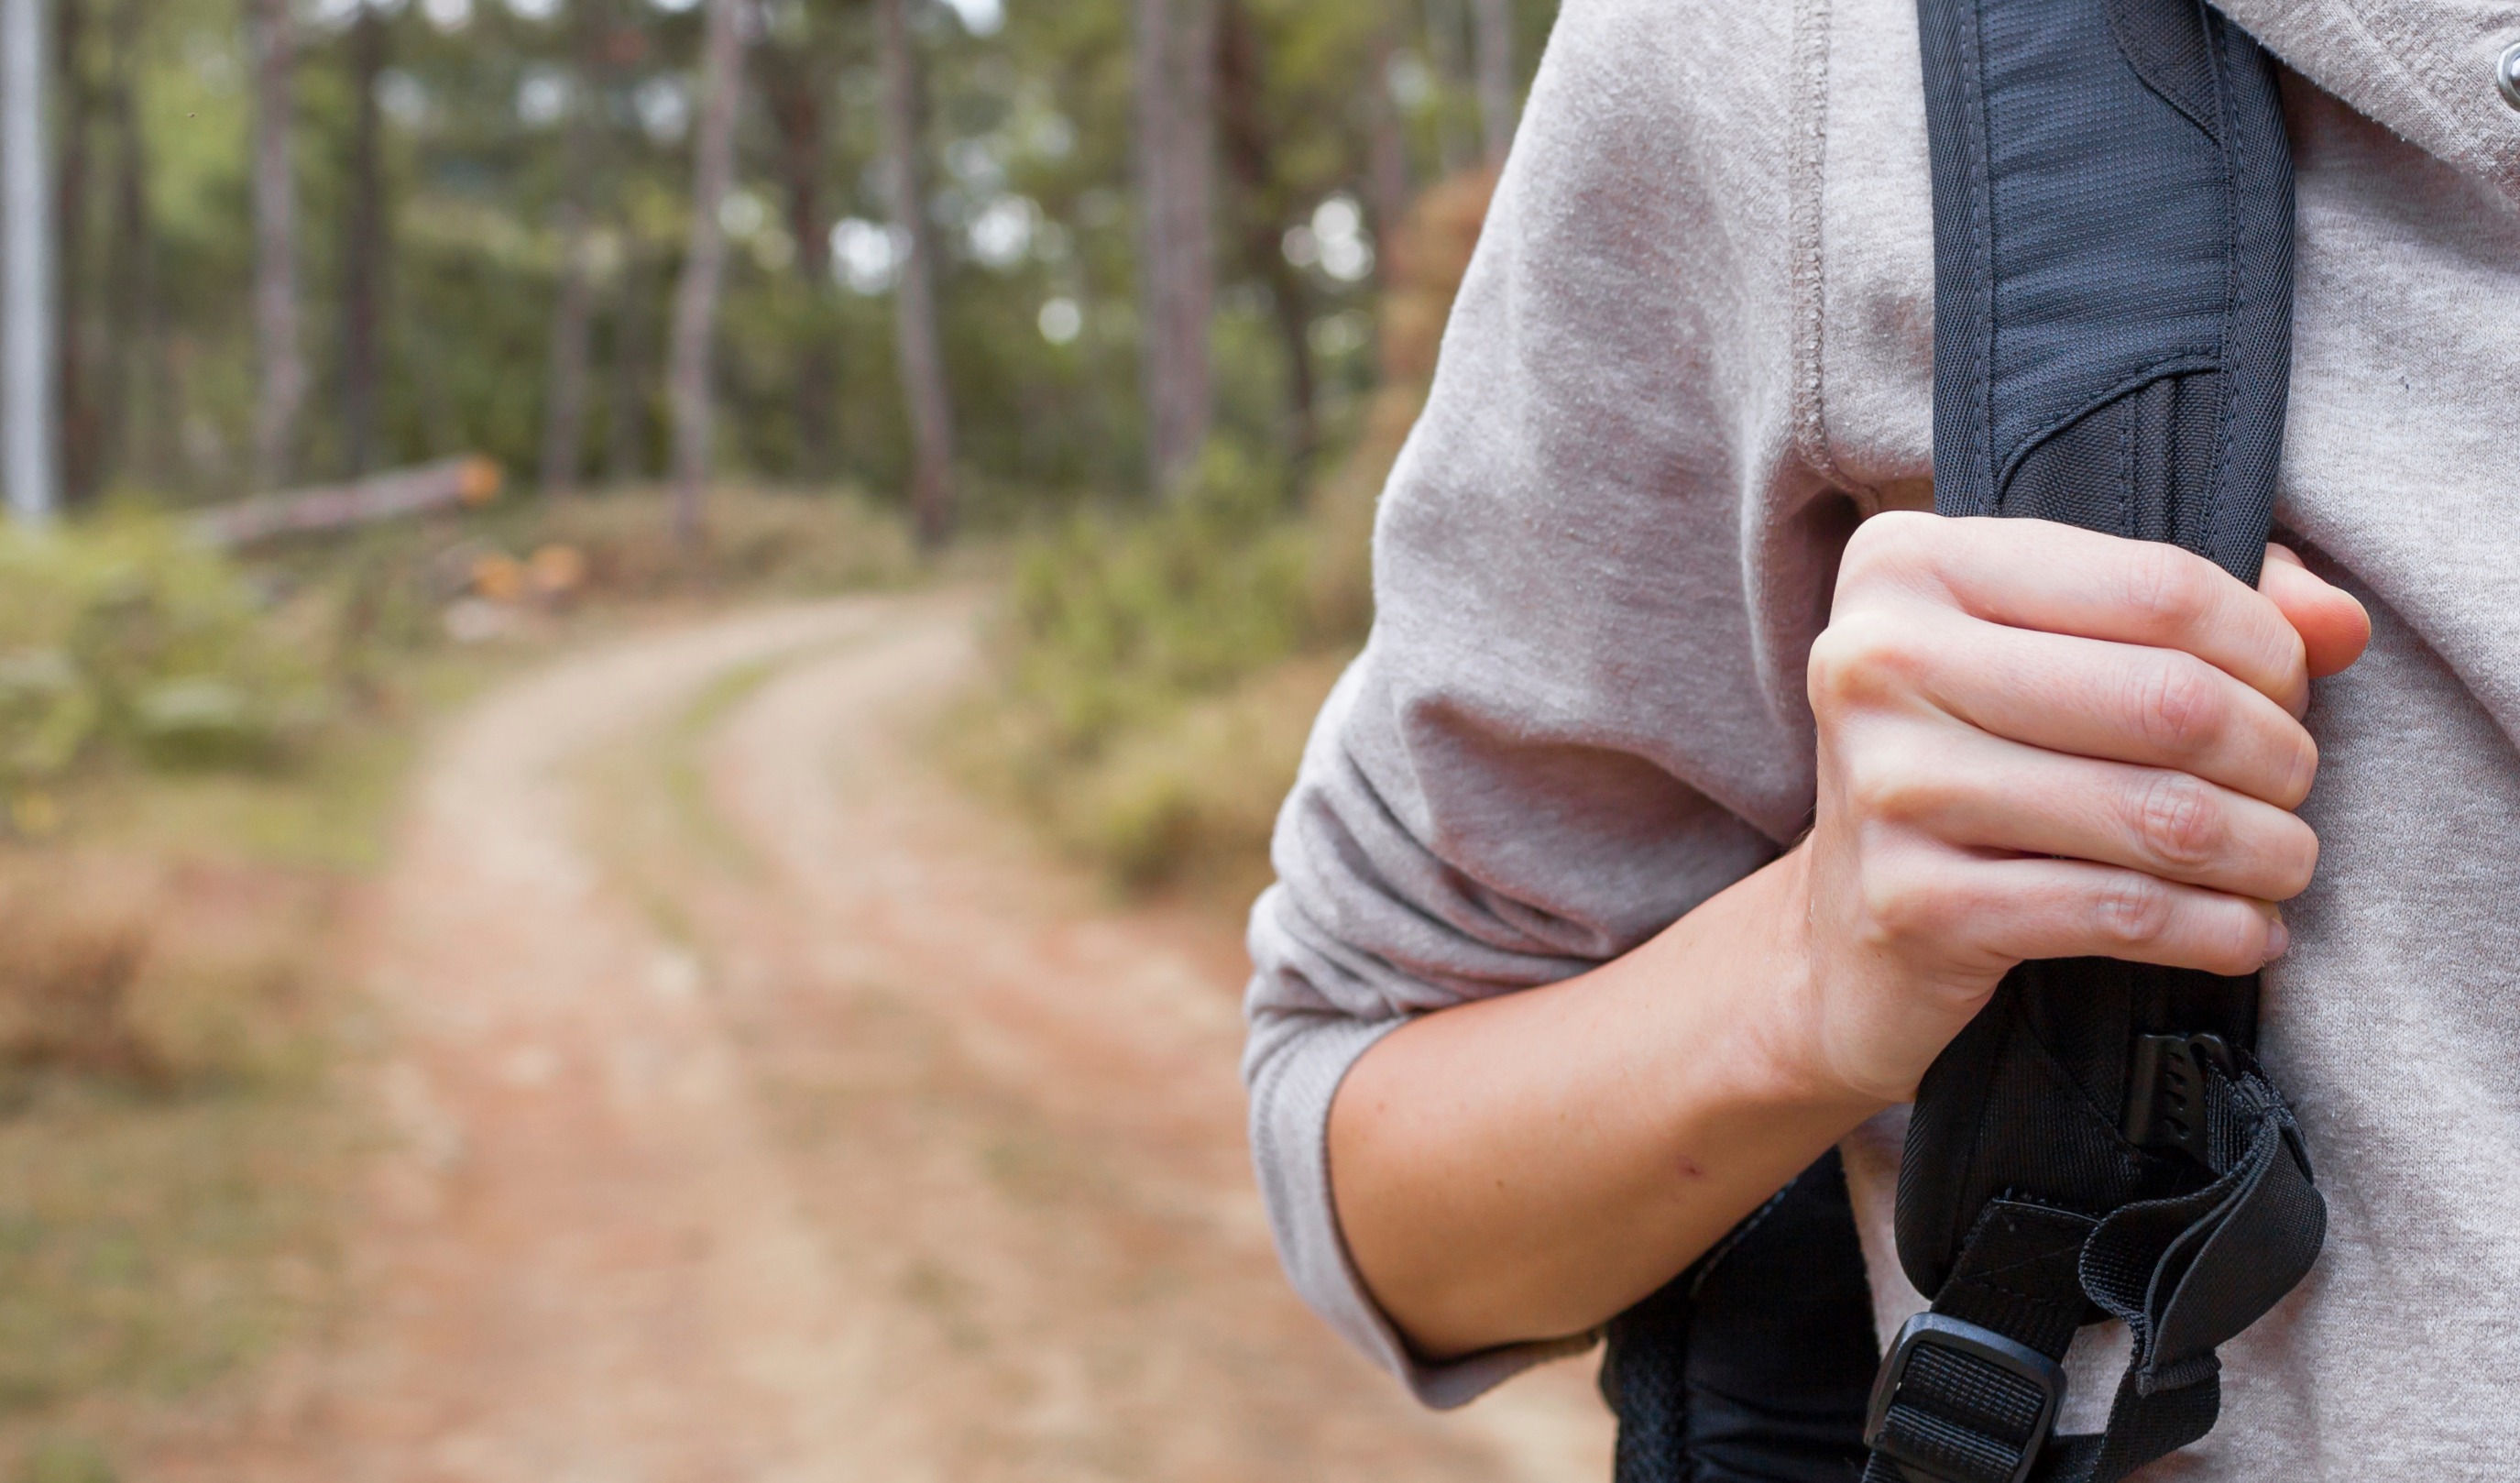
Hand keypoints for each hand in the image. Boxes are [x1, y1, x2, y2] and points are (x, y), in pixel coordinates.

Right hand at [1789, 515, 2370, 1103]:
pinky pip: (2124, 913)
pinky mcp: (1913, 904)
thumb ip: (2201, 612)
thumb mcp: (2057, 655)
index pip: (2158, 585)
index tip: (2287, 696)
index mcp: (1907, 565)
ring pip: (2162, 813)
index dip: (2267, 648)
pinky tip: (2243, 931)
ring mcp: (1887, 786)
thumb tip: (2339, 622)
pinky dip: (2217, 929)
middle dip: (2277, 756)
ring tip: (2283, 863)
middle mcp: (1878, 662)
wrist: (1843, 939)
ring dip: (2265, 850)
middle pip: (2171, 699)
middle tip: (2290, 789)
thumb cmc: (1973, 768)